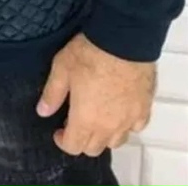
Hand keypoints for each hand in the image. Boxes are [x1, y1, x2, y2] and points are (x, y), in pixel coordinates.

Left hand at [36, 32, 155, 156]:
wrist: (124, 40)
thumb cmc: (91, 53)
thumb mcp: (62, 67)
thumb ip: (52, 93)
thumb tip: (43, 111)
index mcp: (85, 119)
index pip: (73, 146)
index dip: (62, 141)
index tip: (59, 130)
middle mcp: (108, 126)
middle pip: (94, 148)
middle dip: (82, 140)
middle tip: (76, 120)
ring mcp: (129, 119)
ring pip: (116, 142)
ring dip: (104, 136)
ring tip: (98, 117)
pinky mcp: (144, 108)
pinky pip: (136, 127)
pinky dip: (126, 125)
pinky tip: (120, 112)